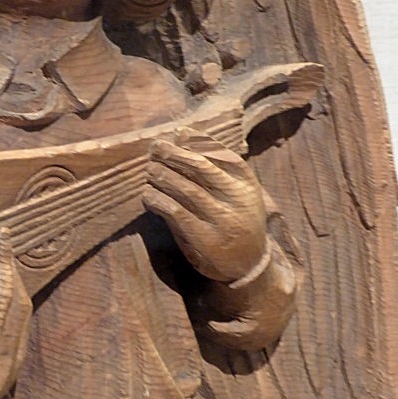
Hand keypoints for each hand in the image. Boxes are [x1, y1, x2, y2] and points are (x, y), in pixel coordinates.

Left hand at [142, 130, 266, 282]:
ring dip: (162, 176)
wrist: (250, 264)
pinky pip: (176, 213)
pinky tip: (148, 195)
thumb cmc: (236, 219)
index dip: (196, 141)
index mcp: (246, 183)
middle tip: (155, 147)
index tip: (178, 134)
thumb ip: (214, 164)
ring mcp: (222, 219)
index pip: (220, 153)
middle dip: (174, 154)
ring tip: (149, 170)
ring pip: (186, 189)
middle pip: (201, 167)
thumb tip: (182, 133)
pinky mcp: (205, 239)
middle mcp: (237, 199)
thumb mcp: (236, 191)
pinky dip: (158, 200)